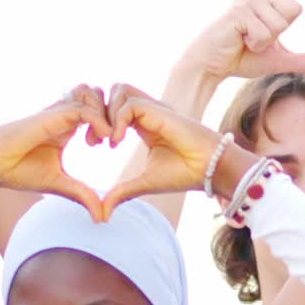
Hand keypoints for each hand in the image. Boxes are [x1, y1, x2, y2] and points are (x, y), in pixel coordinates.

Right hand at [0, 86, 110, 220]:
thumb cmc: (19, 172)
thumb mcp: (59, 184)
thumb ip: (82, 195)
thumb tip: (103, 217)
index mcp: (67, 127)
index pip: (97, 110)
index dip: (111, 123)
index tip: (113, 146)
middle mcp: (64, 115)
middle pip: (98, 95)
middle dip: (112, 113)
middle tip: (110, 140)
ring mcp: (58, 112)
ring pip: (92, 93)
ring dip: (105, 112)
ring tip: (104, 139)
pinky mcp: (52, 115)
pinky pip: (83, 108)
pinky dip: (98, 120)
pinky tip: (100, 139)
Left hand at [102, 84, 227, 217]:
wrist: (210, 170)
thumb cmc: (184, 174)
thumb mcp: (145, 183)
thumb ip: (122, 192)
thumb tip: (102, 213)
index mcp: (144, 125)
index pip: (114, 108)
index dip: (99, 122)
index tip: (94, 145)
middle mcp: (148, 113)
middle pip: (114, 92)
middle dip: (98, 112)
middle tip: (95, 141)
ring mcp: (154, 109)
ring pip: (120, 91)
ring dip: (107, 113)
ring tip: (107, 140)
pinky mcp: (160, 111)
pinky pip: (130, 104)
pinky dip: (118, 120)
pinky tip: (117, 141)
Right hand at [173, 0, 304, 81]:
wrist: (211, 65)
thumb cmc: (241, 57)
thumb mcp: (279, 59)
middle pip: (295, 9)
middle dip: (280, 32)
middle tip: (257, 38)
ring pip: (281, 22)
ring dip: (265, 40)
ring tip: (246, 39)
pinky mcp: (240, 10)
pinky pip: (265, 31)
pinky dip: (255, 44)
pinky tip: (239, 40)